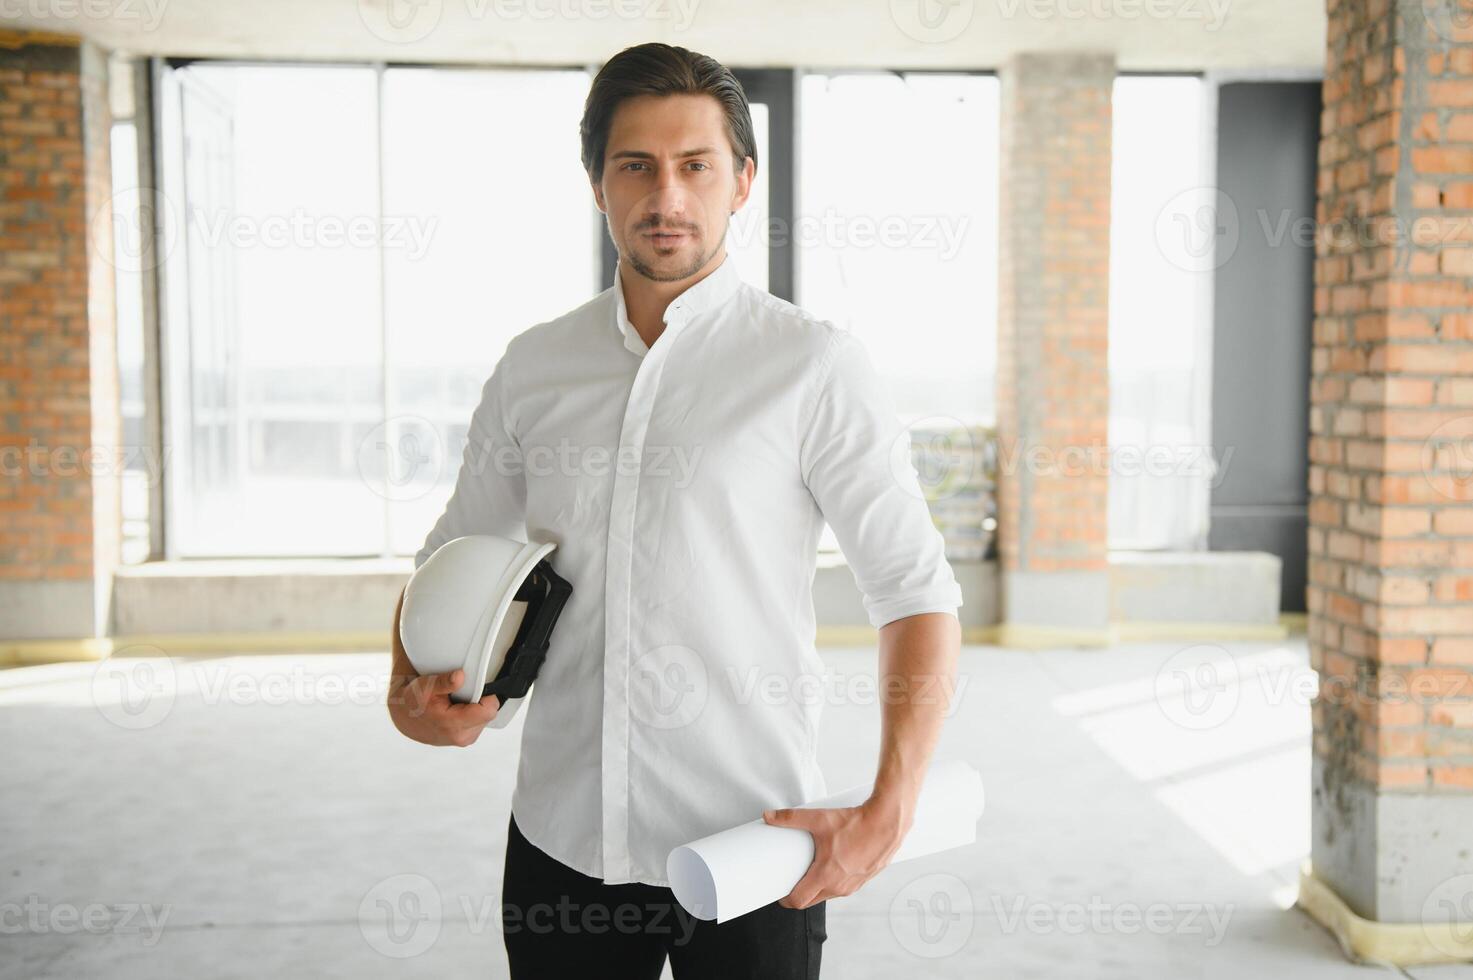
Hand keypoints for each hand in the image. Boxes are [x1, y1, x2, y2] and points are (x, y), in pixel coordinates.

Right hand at [387, 667, 499, 746]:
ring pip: (485, 719)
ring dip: (475, 709)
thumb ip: (444, 682)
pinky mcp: (465, 739)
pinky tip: (457, 710)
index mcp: (454, 725)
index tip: (477, 687)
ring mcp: (464, 740)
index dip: (487, 696)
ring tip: (456, 703)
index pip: (489, 711)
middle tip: (461, 695)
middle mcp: (462, 737)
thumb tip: (460, 676)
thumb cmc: (414, 701)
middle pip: (488, 714)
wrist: (405, 718)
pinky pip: (479, 723)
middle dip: (479, 702)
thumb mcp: (425, 686)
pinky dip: (472, 715)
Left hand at [761, 799, 912, 909]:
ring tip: (812, 872)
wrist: (887, 822)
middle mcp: (839, 886)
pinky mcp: (863, 880)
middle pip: (812, 901)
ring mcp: (853, 885)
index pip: (799, 900)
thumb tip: (769, 816)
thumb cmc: (856, 823)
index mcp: (826, 875)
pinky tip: (833, 868)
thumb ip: (791, 817)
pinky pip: (843, 888)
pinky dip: (834, 882)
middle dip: (800, 895)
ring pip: (828, 895)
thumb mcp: (819, 819)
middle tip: (792, 882)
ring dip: (818, 889)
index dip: (785, 900)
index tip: (780, 894)